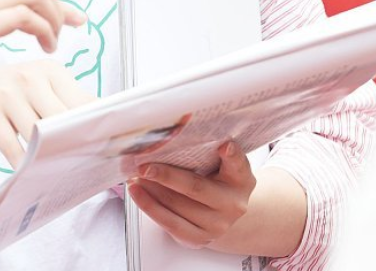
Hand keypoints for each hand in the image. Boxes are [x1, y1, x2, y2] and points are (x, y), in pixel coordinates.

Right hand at [0, 59, 95, 166]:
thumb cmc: (11, 95)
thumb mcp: (40, 89)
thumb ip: (68, 104)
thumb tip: (104, 131)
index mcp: (51, 69)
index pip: (84, 101)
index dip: (97, 126)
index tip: (111, 146)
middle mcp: (29, 76)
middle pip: (62, 119)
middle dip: (75, 144)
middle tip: (87, 166)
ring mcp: (6, 92)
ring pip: (37, 133)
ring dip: (48, 157)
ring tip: (59, 172)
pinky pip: (11, 145)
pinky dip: (22, 162)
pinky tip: (28, 172)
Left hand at [127, 142, 254, 248]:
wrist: (222, 214)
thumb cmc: (217, 181)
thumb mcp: (223, 165)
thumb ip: (209, 151)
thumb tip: (174, 137)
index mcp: (241, 179)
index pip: (238, 164)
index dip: (232, 155)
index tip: (223, 146)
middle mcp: (232, 204)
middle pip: (196, 188)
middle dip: (166, 177)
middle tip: (144, 166)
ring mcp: (217, 225)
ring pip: (178, 207)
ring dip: (151, 191)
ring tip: (135, 178)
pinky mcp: (199, 238)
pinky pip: (170, 223)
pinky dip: (150, 207)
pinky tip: (138, 194)